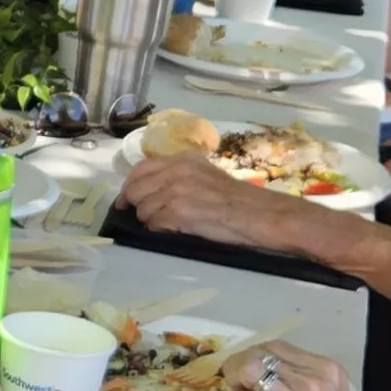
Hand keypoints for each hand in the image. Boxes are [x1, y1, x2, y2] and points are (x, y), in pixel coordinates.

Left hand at [117, 153, 331, 256]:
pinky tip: (174, 231)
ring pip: (143, 209)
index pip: (141, 168)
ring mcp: (176, 190)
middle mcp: (177, 170)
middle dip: (136, 205)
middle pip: (136, 189)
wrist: (262, 215)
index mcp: (183, 159)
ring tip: (170, 225)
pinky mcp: (178, 212)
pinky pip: (153, 224)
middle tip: (145, 217)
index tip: (128, 200)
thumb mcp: (207, 175)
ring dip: (151, 220)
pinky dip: (159, 230)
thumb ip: (181, 176)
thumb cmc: (239, 200)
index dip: (131, 186)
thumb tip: (154, 190)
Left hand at [226, 343, 390, 390]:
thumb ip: (317, 389)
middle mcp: (313, 382)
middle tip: (238, 385)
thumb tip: (285, 383)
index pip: (276, 347)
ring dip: (235, 384)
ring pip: (248, 371)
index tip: (250, 371)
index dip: (255, 356)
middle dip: (239, 367)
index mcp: (328, 373)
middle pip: (258, 355)